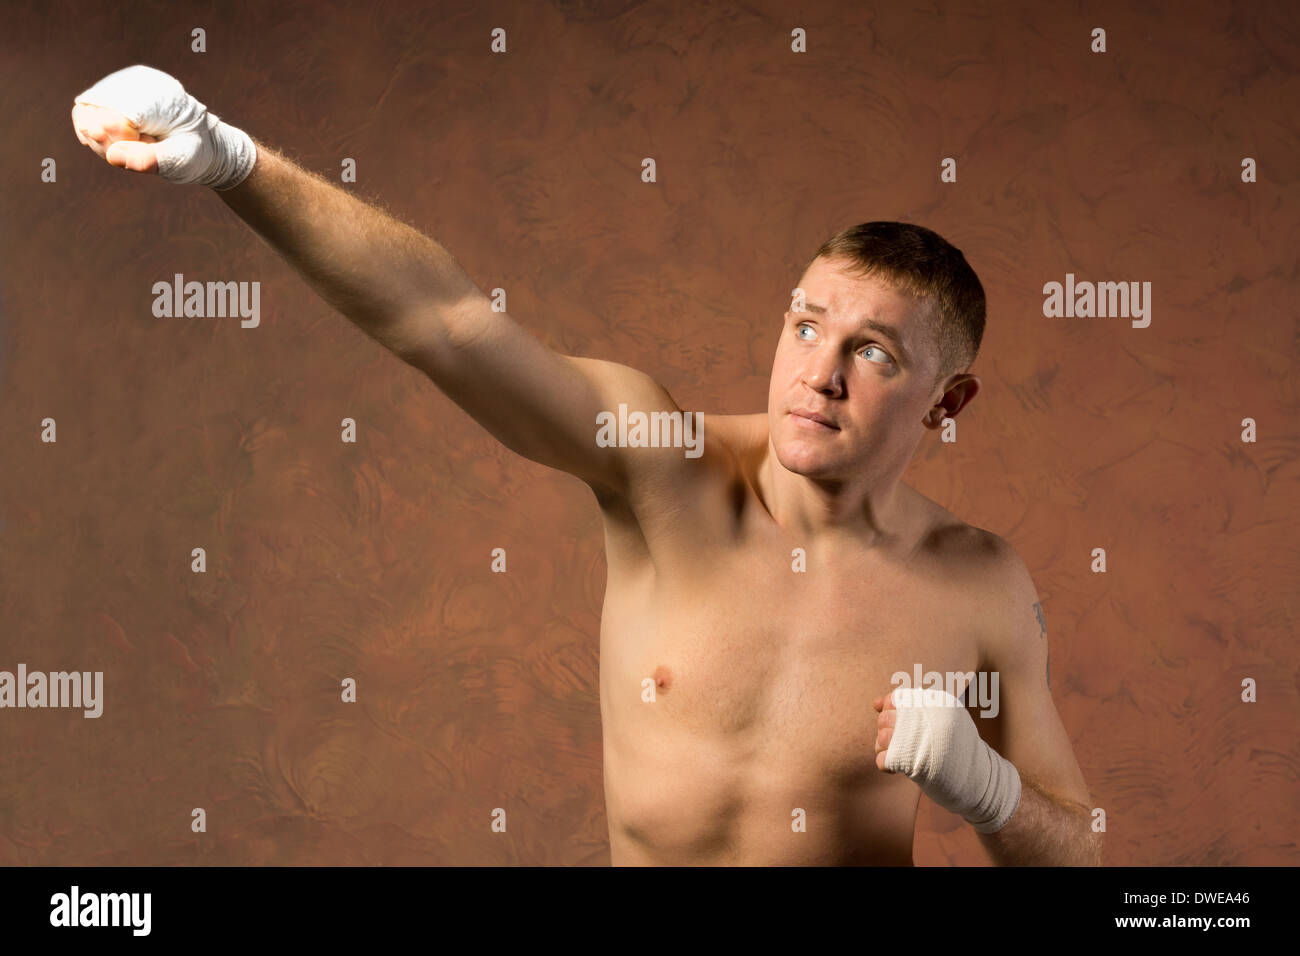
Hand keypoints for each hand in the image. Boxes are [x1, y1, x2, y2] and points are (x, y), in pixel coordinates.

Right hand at [71, 65, 254, 189]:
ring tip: (137, 145)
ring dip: (101, 141)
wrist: (207, 144)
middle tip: (144, 148)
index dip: (120, 140)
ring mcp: (122, 87)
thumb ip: (148, 160)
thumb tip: (113, 157)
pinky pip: (86, 113)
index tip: (148, 146)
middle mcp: (135, 82)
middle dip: (108, 142)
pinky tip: (121, 144)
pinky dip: (96, 135)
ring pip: (85, 114)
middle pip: (93, 114)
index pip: (113, 115)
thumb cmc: (196, 153)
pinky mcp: (113, 96)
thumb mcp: (180, 161)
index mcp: (157, 94)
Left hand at [871, 685, 1022, 832]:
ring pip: (882, 738)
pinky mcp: (914, 764)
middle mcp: (928, 717)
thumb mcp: (943, 719)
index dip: (891, 712)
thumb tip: (875, 703)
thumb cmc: (958, 750)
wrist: (981, 782)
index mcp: (937, 703)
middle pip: (886, 719)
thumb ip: (910, 708)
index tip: (898, 724)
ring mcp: (920, 740)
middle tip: (901, 745)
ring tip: (900, 756)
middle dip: (887, 733)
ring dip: (885, 750)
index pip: (897, 698)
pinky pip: (883, 760)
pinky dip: (886, 766)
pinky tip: (899, 769)